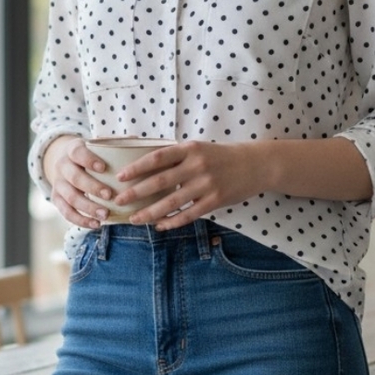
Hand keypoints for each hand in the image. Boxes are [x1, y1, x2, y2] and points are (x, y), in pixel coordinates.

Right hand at [43, 136, 114, 228]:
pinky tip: (96, 224)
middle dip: (92, 187)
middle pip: (74, 177)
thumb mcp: (96, 146)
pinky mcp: (56, 199)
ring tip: (106, 214)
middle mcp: (62, 166)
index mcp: (72, 149)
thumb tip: (136, 140)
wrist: (65, 163)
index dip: (88, 160)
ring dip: (88, 208)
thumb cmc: (89, 155)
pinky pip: (66, 212)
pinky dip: (80, 220)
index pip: (77, 153)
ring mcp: (57, 184)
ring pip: (70, 197)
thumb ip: (114, 144)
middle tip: (110, 195)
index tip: (103, 168)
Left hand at [114, 141, 265, 230]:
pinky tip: (160, 226)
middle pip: (160, 182)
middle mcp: (197, 166)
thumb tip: (145, 167)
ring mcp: (207, 185)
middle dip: (136, 192)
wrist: (256, 164)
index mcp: (190, 149)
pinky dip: (172, 222)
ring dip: (150, 212)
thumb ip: (176, 157)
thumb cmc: (221, 156)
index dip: (137, 167)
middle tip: (118, 200)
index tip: (120, 176)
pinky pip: (188, 215)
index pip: (157, 157)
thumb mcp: (199, 149)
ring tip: (135, 218)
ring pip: (172, 203)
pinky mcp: (215, 201)